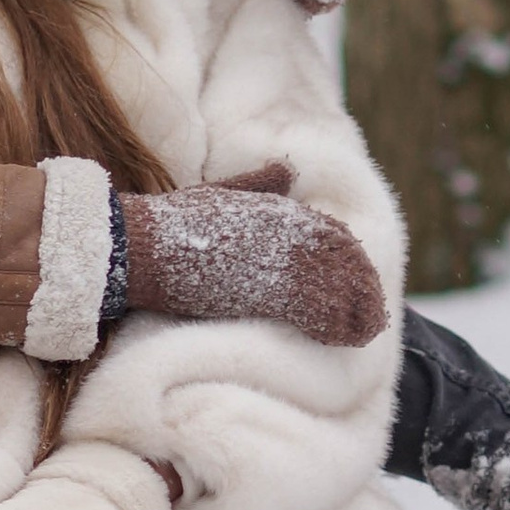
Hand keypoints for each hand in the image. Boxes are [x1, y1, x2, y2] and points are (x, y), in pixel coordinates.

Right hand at [120, 184, 386, 345]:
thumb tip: (287, 169)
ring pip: (333, 285)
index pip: (331, 233)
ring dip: (355, 310)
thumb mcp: (218, 192)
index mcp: (275, 207)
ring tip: (365, 333)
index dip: (351, 260)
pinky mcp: (262, 289)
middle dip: (361, 288)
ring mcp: (274, 259)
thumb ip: (256, 182)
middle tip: (373, 317)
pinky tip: (343, 340)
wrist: (136, 245)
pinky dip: (333, 325)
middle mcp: (283, 229)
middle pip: (340, 259)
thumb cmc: (169, 222)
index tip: (362, 284)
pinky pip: (311, 308)